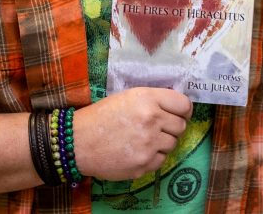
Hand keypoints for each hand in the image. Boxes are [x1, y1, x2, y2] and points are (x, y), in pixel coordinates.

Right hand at [72, 87, 192, 180]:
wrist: (78, 142)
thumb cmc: (101, 116)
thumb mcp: (128, 97)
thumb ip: (154, 99)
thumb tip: (177, 107)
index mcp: (148, 99)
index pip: (184, 105)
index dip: (184, 110)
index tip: (180, 114)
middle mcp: (152, 120)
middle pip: (181, 126)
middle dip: (172, 127)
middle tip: (159, 128)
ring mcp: (148, 144)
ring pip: (172, 144)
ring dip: (163, 142)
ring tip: (144, 140)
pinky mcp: (143, 164)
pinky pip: (161, 160)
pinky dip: (154, 157)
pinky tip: (139, 152)